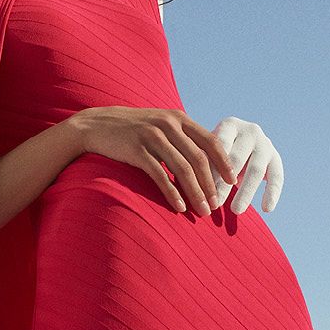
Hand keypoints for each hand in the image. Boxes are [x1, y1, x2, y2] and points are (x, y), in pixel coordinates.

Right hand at [70, 106, 236, 215]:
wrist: (96, 125)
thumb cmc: (133, 129)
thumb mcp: (160, 125)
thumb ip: (182, 136)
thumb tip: (205, 159)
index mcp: (179, 118)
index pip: (210, 141)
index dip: (224, 163)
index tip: (233, 182)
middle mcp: (169, 125)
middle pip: (198, 158)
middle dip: (210, 184)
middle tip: (217, 205)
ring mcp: (152, 136)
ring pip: (182, 168)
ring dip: (195, 193)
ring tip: (202, 211)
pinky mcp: (137, 150)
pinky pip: (160, 175)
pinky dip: (172, 193)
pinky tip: (179, 207)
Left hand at [209, 116, 283, 212]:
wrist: (244, 144)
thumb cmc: (216, 151)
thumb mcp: (208, 149)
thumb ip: (201, 162)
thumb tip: (187, 187)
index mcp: (230, 125)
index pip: (219, 146)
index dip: (211, 168)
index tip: (201, 189)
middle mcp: (250, 131)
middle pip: (236, 159)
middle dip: (224, 184)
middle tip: (215, 204)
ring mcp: (266, 144)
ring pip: (256, 170)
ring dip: (246, 191)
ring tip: (236, 211)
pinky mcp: (276, 158)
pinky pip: (277, 177)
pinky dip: (273, 193)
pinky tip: (266, 209)